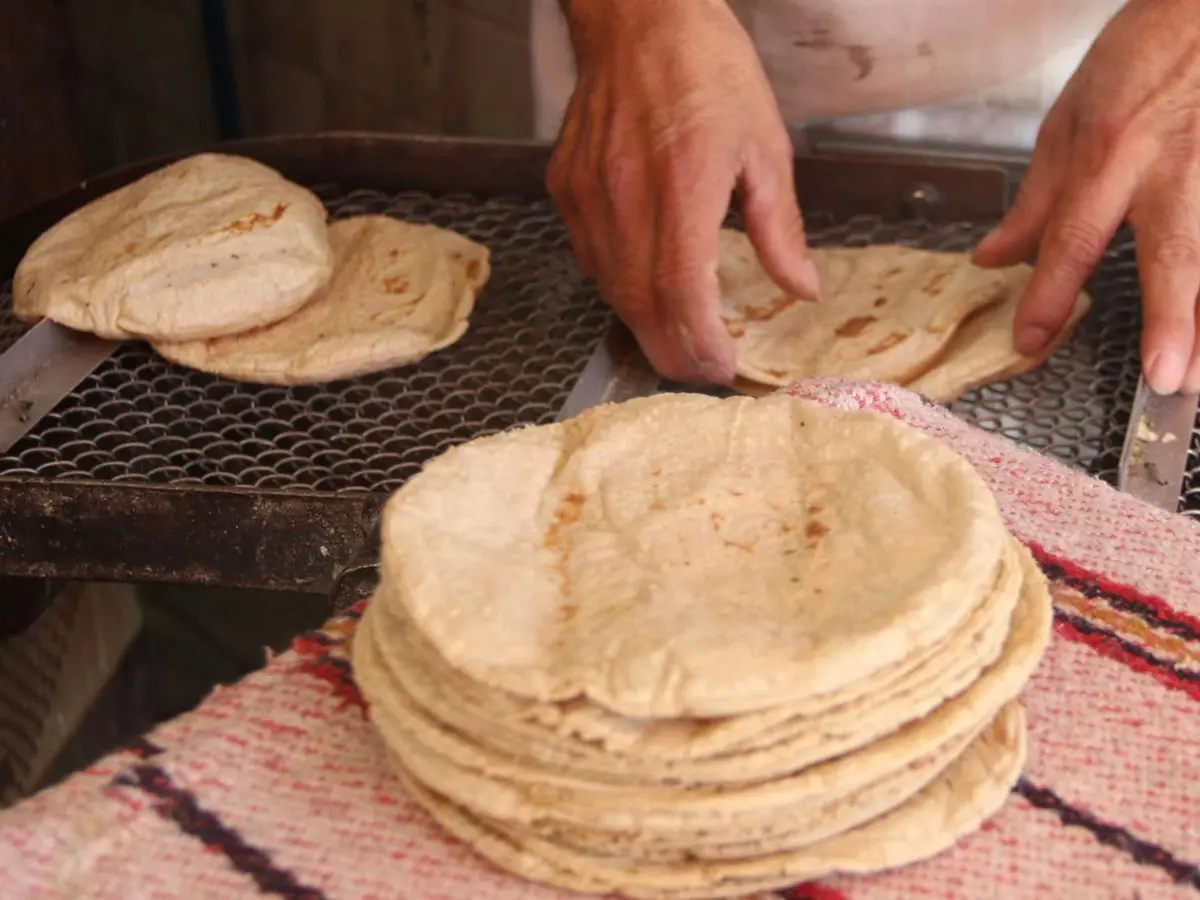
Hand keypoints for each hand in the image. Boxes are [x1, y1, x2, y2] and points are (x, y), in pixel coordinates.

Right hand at [547, 0, 819, 383]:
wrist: (638, 19)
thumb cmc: (706, 68)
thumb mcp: (765, 144)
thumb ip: (779, 227)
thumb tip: (800, 287)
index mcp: (684, 179)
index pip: (682, 286)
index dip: (700, 339)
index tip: (722, 366)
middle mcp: (627, 192)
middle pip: (640, 303)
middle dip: (672, 352)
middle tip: (701, 373)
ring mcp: (589, 192)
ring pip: (609, 288)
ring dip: (645, 326)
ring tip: (678, 343)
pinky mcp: (566, 188)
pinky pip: (589, 259)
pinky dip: (618, 288)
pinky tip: (644, 292)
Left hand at [973, 0, 1199, 394]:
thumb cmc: (1144, 56)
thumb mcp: (1070, 119)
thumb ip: (1036, 199)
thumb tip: (992, 258)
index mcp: (1110, 154)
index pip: (1071, 237)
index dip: (1049, 293)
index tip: (1033, 341)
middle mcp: (1171, 165)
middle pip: (1173, 251)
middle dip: (1171, 320)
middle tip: (1166, 378)